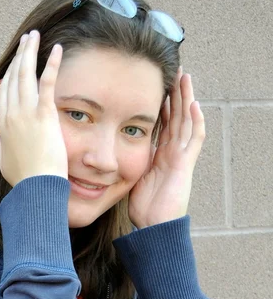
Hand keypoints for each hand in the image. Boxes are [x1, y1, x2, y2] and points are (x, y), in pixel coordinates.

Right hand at [0, 30, 67, 186]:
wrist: (36, 187)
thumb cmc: (23, 177)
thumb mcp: (3, 160)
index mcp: (2, 125)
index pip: (3, 93)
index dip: (8, 75)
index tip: (14, 63)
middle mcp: (11, 115)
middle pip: (12, 78)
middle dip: (19, 56)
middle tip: (25, 40)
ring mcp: (26, 113)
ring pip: (25, 75)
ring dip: (28, 52)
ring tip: (33, 36)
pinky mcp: (43, 115)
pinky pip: (46, 84)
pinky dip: (50, 65)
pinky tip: (55, 49)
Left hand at [129, 68, 204, 228]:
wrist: (154, 227)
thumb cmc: (143, 207)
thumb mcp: (131, 178)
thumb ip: (125, 163)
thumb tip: (103, 155)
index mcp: (160, 154)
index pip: (162, 122)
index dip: (161, 103)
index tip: (155, 85)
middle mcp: (172, 152)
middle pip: (176, 116)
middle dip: (175, 94)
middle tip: (172, 71)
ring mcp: (181, 157)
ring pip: (186, 121)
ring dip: (187, 99)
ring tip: (184, 77)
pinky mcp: (185, 164)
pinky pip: (194, 139)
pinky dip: (195, 121)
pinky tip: (194, 104)